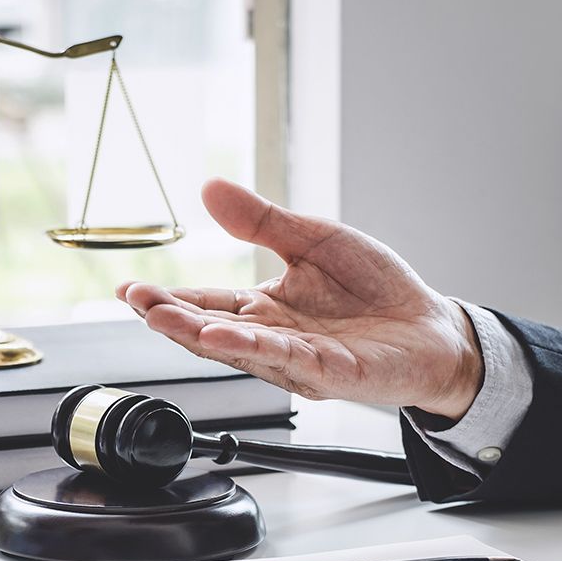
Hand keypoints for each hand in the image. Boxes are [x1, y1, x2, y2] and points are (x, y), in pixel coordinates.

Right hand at [117, 178, 483, 417]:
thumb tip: (211, 187)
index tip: (130, 289)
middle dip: (170, 318)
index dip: (168, 299)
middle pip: (212, 330)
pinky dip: (253, 348)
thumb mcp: (315, 239)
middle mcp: (275, 339)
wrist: (432, 326)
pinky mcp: (332, 373)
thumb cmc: (376, 291)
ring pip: (241, 350)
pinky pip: (287, 360)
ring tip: (165, 320)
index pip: (206, 303)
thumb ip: (262, 221)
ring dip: (200, 335)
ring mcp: (300, 360)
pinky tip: (224, 336)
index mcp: (267, 309)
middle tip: (136, 302)